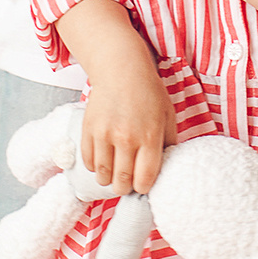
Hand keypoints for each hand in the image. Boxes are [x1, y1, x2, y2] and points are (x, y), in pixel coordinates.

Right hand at [81, 65, 178, 196]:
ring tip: (114, 174)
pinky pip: (88, 162)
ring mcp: (105, 135)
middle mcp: (126, 138)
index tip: (143, 184)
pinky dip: (95, 167)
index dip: (144, 188)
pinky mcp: (88, 130)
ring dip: (108, 179)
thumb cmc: (147, 92)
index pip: (144, 179)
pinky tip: (104, 160)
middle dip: (125, 188)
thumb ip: (169, 143)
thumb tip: (165, 167)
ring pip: (102, 176)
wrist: (120, 70)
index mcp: (150, 137)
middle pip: (122, 183)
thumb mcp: (168, 115)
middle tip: (128, 183)